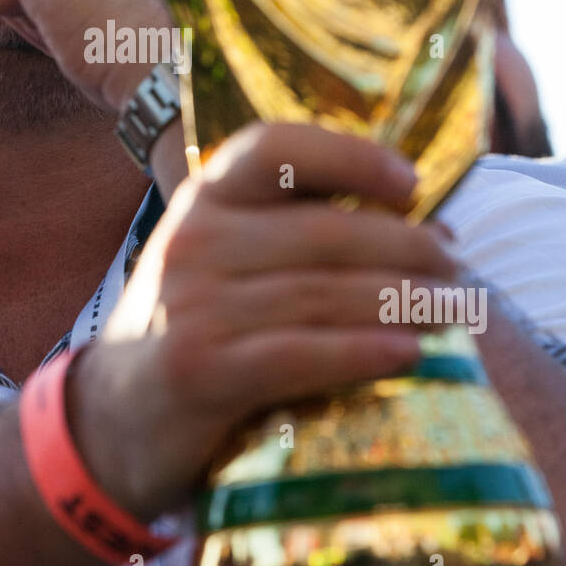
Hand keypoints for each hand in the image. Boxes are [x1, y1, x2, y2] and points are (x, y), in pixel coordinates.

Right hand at [67, 122, 459, 521]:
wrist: (110, 418)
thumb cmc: (189, 327)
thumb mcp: (216, 256)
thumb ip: (283, 227)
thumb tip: (407, 216)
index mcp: (203, 199)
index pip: (275, 148)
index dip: (350, 155)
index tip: (410, 183)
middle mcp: (194, 241)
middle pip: (323, 231)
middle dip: (406, 246)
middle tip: (455, 267)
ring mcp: (193, 306)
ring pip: (322, 294)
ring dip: (402, 302)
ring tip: (452, 312)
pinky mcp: (201, 370)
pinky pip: (299, 354)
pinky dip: (361, 352)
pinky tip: (407, 354)